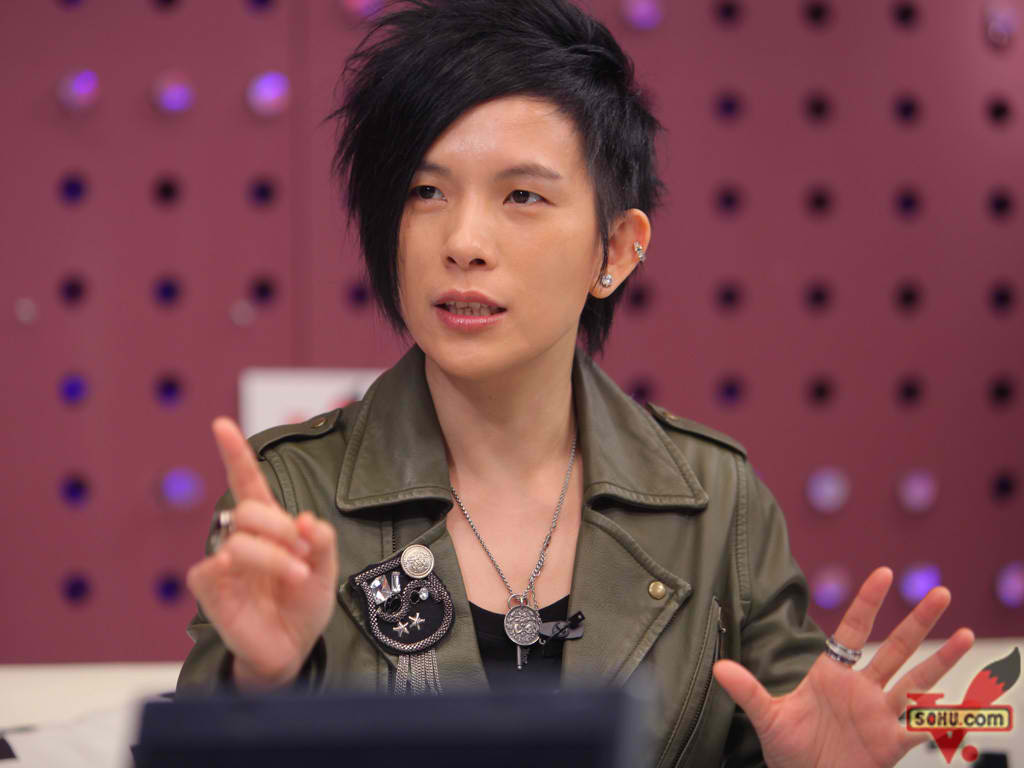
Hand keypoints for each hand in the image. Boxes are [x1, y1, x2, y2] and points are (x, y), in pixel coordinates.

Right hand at [185, 416, 338, 689]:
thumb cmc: (304, 604)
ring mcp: (223, 563)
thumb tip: (305, 519)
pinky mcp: (210, 589)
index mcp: (269, 525)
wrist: (293, 647)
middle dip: (280, 526)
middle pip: (249, 509)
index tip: (221, 425)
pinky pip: (210, 568)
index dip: (235, 453)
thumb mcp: (326, 569)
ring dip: (273, 556)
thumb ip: (321, 540)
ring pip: (239, 540)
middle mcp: (242, 538)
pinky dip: (231, 567)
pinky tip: (245, 577)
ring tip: (297, 576)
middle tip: (303, 552)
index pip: (248, 482)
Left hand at [712, 566, 975, 767]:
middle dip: (918, 621)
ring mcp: (880, 714)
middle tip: (940, 591)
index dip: (868, 602)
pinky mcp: (892, 743)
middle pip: (896, 648)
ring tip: (966, 634)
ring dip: (942, 658)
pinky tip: (963, 704)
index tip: (884, 573)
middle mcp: (862, 689)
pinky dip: (941, 716)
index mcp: (832, 674)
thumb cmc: (787, 751)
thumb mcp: (768, 718)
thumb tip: (718, 667)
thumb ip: (748, 691)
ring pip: (917, 680)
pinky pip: (922, 727)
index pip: (853, 630)